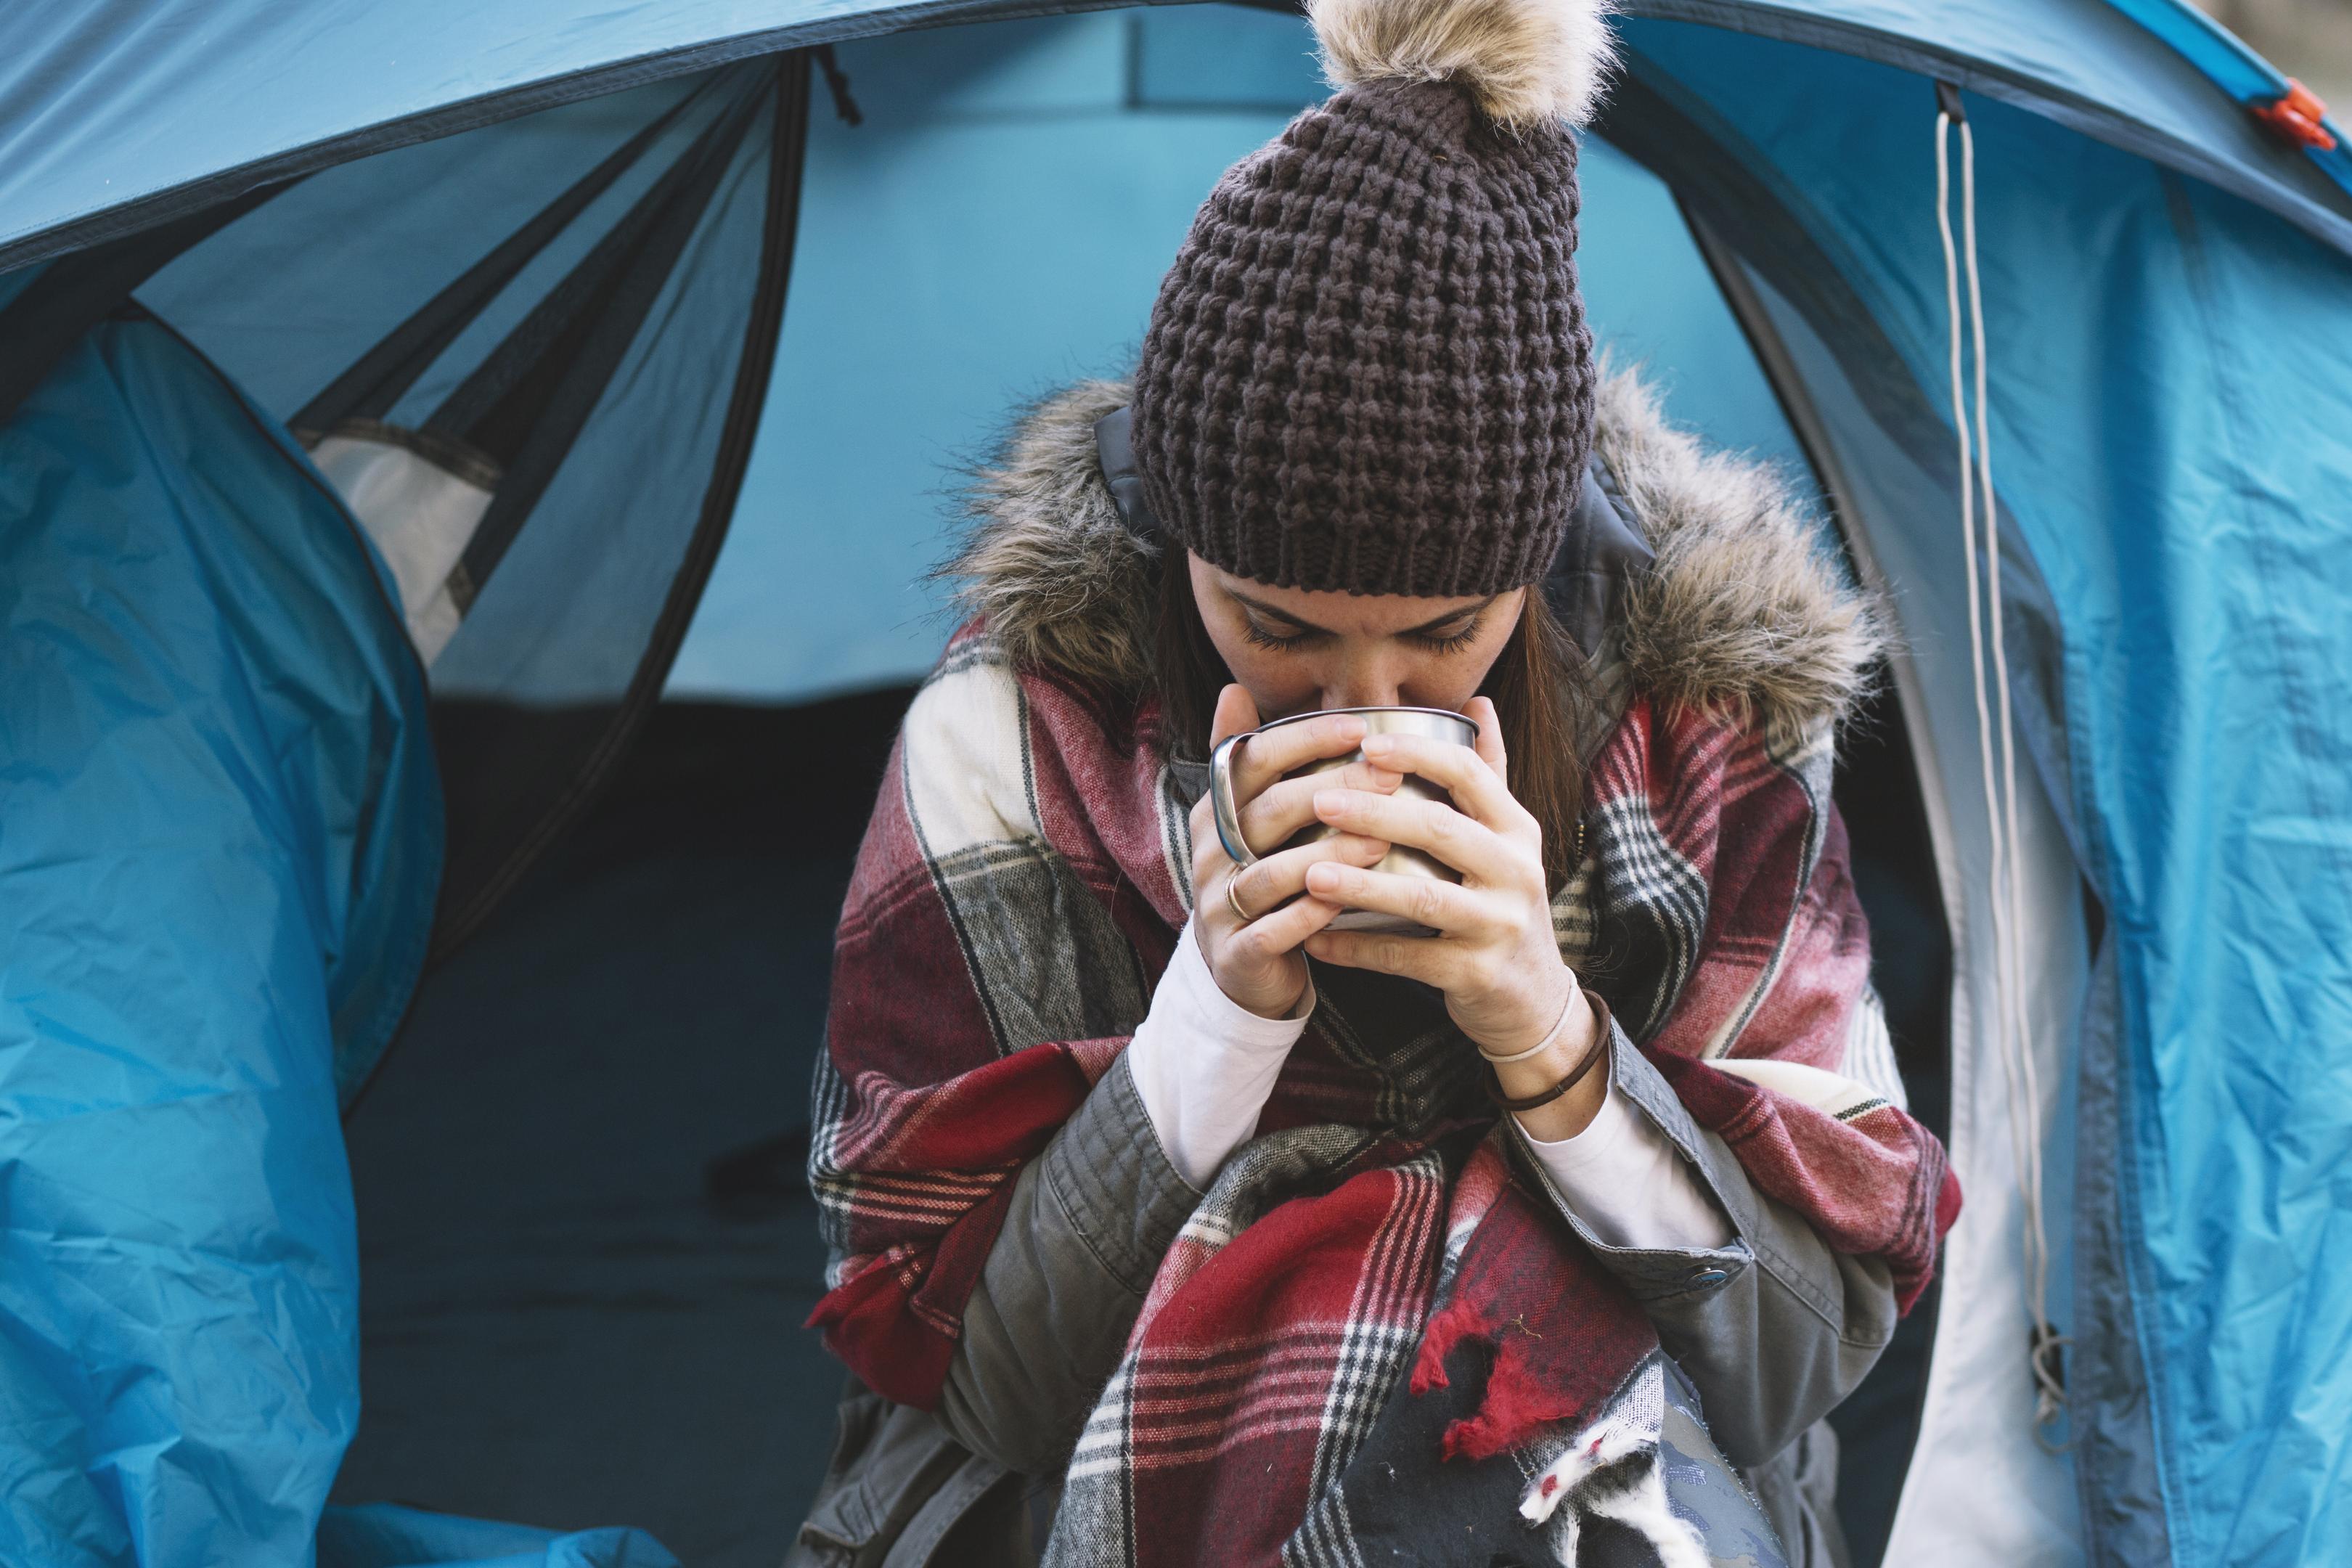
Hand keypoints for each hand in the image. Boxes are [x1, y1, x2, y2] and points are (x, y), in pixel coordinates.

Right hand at [1186, 686, 1397, 1018]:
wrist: (1243, 971)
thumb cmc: (1265, 880)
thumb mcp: (1249, 820)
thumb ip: (1250, 761)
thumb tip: (1234, 687)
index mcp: (1215, 811)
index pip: (1252, 760)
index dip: (1304, 740)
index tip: (1358, 727)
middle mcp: (1210, 853)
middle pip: (1269, 811)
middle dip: (1332, 789)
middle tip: (1389, 777)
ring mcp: (1218, 904)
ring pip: (1271, 874)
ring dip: (1327, 855)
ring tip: (1379, 841)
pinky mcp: (1236, 952)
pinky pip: (1271, 930)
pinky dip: (1309, 915)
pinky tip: (1345, 903)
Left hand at [1298, 697, 1604, 1136]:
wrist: (1532, 997)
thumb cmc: (1500, 904)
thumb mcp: (1506, 839)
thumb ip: (1488, 775)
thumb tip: (1478, 703)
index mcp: (1517, 828)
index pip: (1469, 773)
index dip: (1417, 753)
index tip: (1363, 743)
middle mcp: (1516, 871)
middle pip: (1440, 829)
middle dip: (1375, 812)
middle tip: (1318, 800)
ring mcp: (1499, 925)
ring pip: (1422, 897)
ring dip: (1360, 885)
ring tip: (1307, 874)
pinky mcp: (1478, 974)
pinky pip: (1408, 958)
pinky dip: (1357, 949)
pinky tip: (1314, 940)